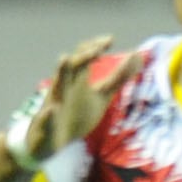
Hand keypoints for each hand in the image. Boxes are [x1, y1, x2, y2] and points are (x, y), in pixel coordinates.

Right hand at [25, 35, 143, 159]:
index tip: (110, 39)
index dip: (95, 47)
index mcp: (75, 79)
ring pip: (55, 87)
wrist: (51, 141)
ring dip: (61, 73)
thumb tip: (136, 57)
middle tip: (98, 50)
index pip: (83, 56)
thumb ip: (117, 78)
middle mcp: (62, 87)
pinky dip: (48, 115)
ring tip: (65, 59)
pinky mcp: (46, 125)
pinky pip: (45, 119)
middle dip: (83, 57)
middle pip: (71, 66)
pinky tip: (52, 110)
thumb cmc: (77, 115)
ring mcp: (52, 105)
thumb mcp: (101, 96)